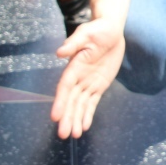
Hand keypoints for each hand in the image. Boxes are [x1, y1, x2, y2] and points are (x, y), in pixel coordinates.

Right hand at [52, 18, 125, 138]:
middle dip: (67, 117)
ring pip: (80, 105)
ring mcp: (88, 82)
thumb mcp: (86, 33)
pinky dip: (88, 114)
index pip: (64, 88)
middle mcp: (78, 77)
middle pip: (71, 101)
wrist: (110, 30)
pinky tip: (84, 126)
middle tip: (63, 134)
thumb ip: (73, 43)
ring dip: (76, 119)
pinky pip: (92, 102)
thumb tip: (60, 52)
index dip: (60, 102)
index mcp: (74, 66)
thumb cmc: (97, 29)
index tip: (55, 116)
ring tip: (73, 135)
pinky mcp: (99, 85)